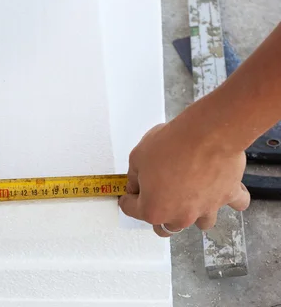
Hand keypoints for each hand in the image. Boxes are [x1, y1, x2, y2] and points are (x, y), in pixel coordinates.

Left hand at [118, 118, 249, 236]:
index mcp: (153, 210)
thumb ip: (134, 176)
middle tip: (155, 197)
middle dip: (158, 214)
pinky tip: (223, 190)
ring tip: (189, 198)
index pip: (131, 210)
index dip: (127, 197)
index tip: (128, 191)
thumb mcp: (137, 157)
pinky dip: (229, 199)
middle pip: (165, 227)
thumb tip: (136, 184)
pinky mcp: (228, 197)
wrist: (206, 134)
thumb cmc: (170, 145)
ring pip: (200, 223)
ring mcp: (206, 209)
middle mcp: (180, 217)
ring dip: (193, 214)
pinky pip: (235, 205)